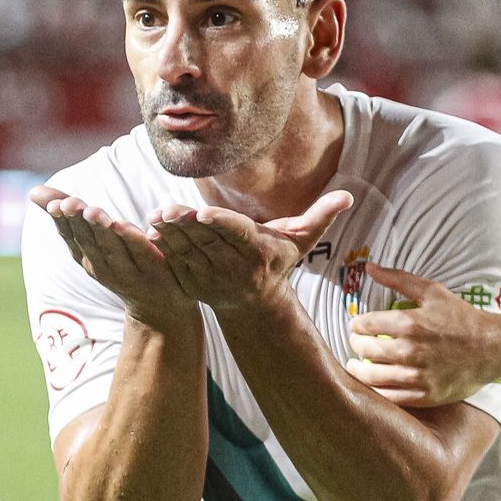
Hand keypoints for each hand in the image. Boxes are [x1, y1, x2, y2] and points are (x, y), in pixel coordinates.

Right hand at [30, 185, 193, 327]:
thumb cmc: (121, 263)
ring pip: (112, 249)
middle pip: (88, 242)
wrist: (160, 307)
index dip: (62, 221)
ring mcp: (127, 272)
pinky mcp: (153, 271)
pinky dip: (134, 240)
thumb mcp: (93, 239)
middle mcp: (103, 267)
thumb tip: (33, 190)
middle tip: (70, 204)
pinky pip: (142, 254)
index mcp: (86, 257)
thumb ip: (70, 214)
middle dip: (78, 222)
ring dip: (101, 231)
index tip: (55, 204)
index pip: (70, 237)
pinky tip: (126, 225)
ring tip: (93, 212)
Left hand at [148, 190, 352, 310]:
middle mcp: (235, 266)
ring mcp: (213, 277)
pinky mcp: (194, 284)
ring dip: (170, 235)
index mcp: (258, 252)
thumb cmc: (279, 262)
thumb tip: (349, 196)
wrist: (256, 304)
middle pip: (208, 241)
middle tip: (168, 210)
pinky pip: (176, 263)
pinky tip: (151, 232)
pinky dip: (163, 248)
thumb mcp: (302, 240)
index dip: (220, 224)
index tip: (204, 213)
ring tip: (157, 216)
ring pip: (189, 251)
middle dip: (187, 226)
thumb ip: (322, 215)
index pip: (238, 234)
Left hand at [346, 264, 500, 405]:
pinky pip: (389, 396)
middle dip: (356, 344)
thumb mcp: (432, 292)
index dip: (356, 324)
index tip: (357, 325)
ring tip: (356, 365)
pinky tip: (374, 382)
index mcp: (410, 323)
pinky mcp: (424, 395)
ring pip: (371, 376)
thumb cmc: (461, 318)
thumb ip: (398, 279)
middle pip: (365, 350)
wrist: (492, 349)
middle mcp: (410, 350)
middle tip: (356, 343)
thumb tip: (369, 267)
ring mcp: (417, 376)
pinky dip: (376, 389)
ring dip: (359, 369)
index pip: (364, 324)